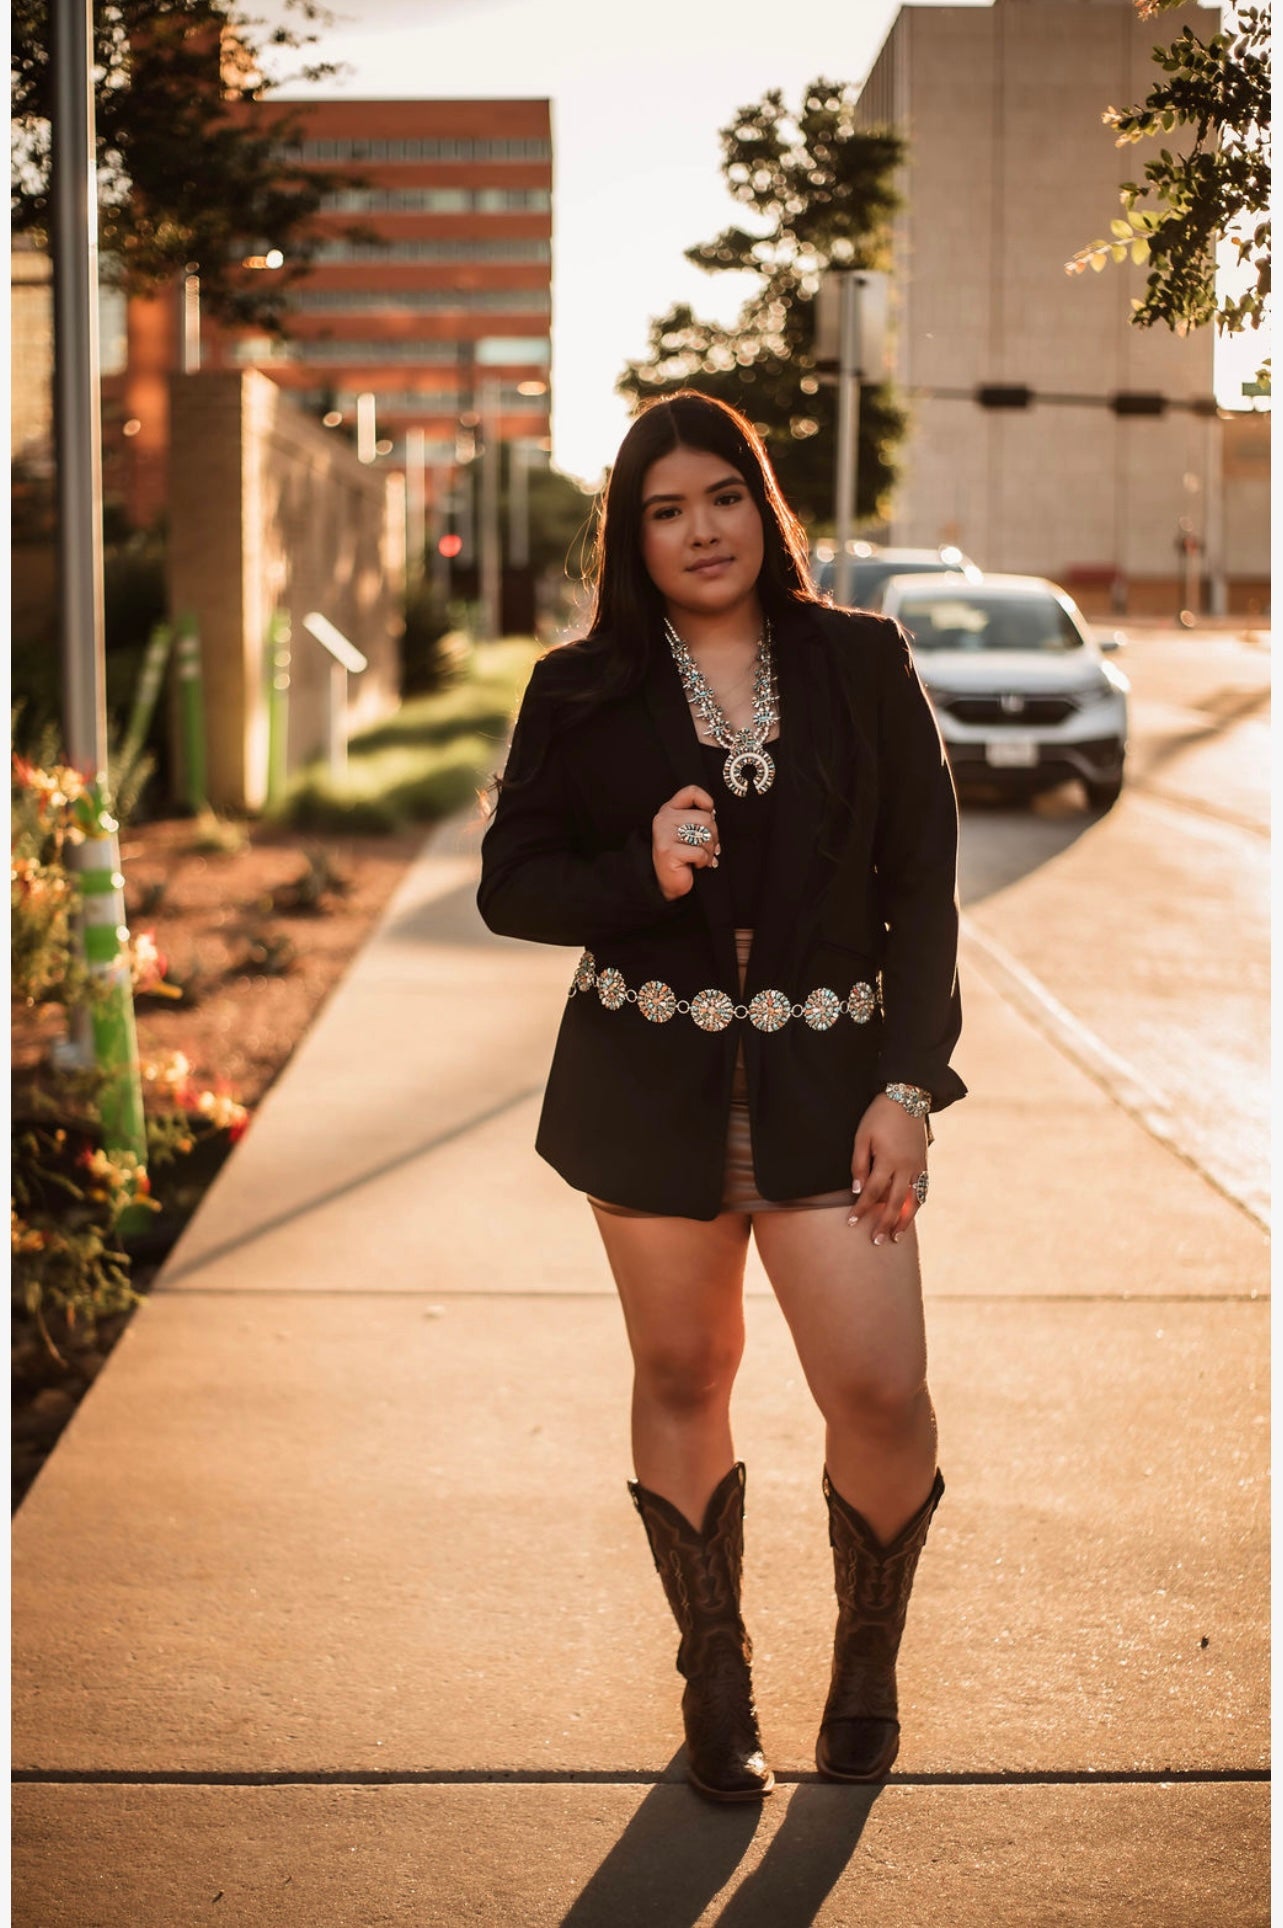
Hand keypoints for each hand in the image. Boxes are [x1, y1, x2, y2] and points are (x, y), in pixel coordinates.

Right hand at [652, 784, 720, 900]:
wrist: (669, 882)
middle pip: (705, 817)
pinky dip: (704, 861)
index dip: (707, 802)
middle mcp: (664, 819)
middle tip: (708, 847)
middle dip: (713, 836)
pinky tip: (696, 865)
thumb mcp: (688, 830)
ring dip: (709, 850)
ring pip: (704, 835)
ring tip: (701, 856)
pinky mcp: (668, 851)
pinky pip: (699, 852)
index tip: (710, 815)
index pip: (691, 792)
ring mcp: (664, 834)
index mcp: (669, 810)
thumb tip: (713, 813)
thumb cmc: (682, 856)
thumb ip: (697, 817)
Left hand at [848, 1093, 928, 1244]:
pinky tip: (909, 1216)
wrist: (907, 1098)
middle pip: (894, 1203)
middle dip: (884, 1224)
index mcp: (888, 1160)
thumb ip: (858, 1164)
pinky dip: (916, 1206)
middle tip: (876, 1242)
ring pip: (913, 1201)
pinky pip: (922, 1191)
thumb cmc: (879, 1116)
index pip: (872, 1192)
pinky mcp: (924, 1164)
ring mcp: (918, 1167)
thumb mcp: (862, 1136)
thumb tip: (856, 1190)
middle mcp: (906, 1167)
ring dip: (904, 1221)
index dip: (861, 1209)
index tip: (851, 1223)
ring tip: (895, 1237)